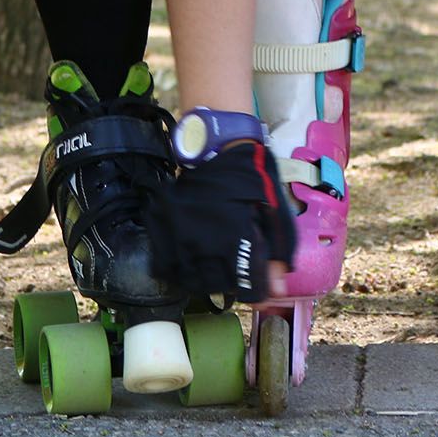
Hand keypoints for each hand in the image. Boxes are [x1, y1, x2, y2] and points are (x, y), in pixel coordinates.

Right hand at [144, 141, 294, 303]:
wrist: (214, 148)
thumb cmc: (251, 180)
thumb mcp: (274, 212)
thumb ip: (278, 252)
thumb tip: (278, 288)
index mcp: (235, 239)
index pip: (246, 288)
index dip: (255, 288)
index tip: (256, 281)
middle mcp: (203, 243)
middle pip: (218, 288)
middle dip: (231, 283)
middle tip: (236, 268)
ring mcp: (177, 237)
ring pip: (190, 281)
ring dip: (205, 280)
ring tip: (214, 265)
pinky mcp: (160, 230)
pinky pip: (166, 267)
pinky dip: (179, 271)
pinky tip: (191, 260)